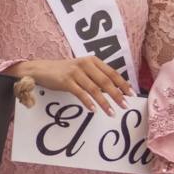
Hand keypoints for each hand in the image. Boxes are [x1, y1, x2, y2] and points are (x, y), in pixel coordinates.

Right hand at [8, 57, 133, 115]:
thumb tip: (115, 92)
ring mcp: (75, 72)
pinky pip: (80, 93)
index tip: (132, 94)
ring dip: (104, 102)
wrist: (42, 69)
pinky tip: (93, 110)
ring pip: (94, 89)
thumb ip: (97, 78)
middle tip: (125, 106)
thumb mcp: (83, 71)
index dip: (123, 84)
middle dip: (117, 94)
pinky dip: (88, 102)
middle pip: (106, 81)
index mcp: (92, 60)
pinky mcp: (66, 80)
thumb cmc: (65, 71)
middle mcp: (85, 64)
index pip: (112, 72)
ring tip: (111, 113)